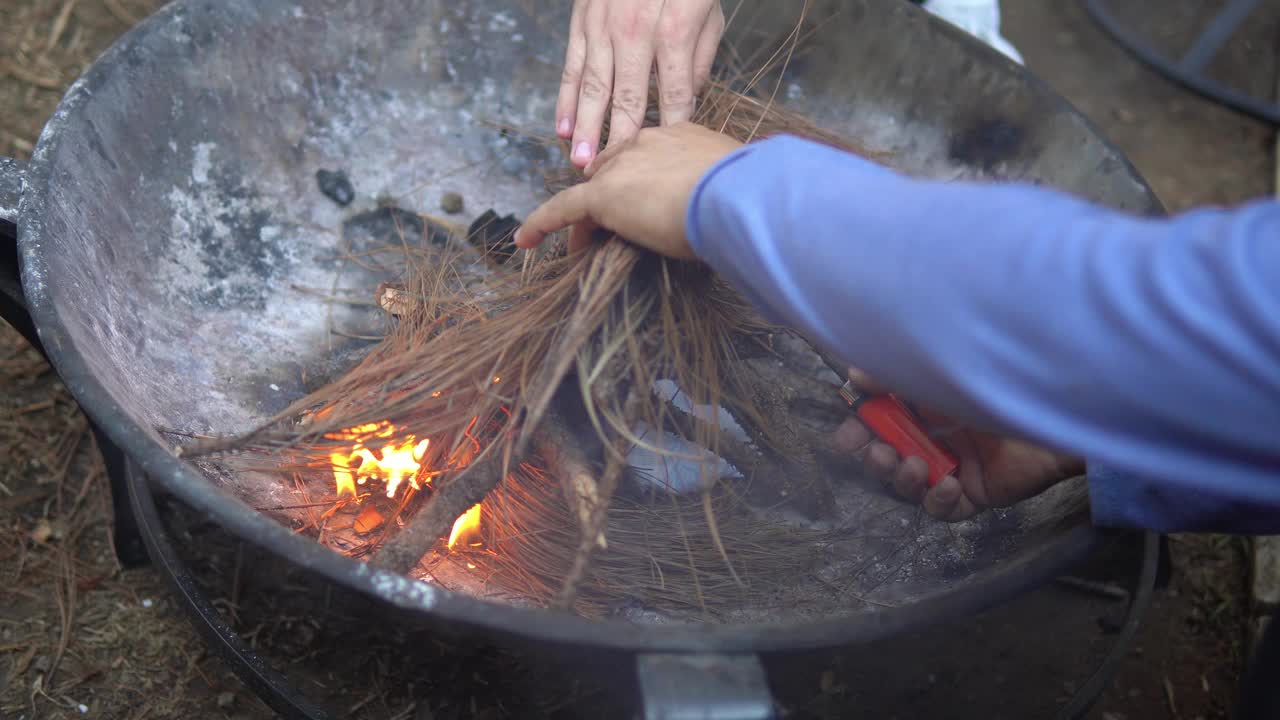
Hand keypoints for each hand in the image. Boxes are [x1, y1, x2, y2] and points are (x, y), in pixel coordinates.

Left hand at [514, 123, 741, 258]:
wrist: (738, 195)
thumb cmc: (748, 197)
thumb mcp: (736, 188)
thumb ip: (722, 194)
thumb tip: (729, 216)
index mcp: (680, 135)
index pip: (647, 157)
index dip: (639, 182)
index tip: (643, 204)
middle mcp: (647, 142)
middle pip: (615, 170)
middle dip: (610, 199)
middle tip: (612, 230)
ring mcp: (622, 166)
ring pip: (592, 193)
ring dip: (586, 221)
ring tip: (582, 249)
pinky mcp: (602, 195)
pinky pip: (562, 210)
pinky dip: (541, 224)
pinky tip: (526, 241)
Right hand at [558, 0, 725, 167]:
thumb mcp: (708, 13)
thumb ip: (699, 58)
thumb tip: (689, 99)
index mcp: (673, 32)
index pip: (674, 94)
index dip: (670, 129)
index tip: (666, 162)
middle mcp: (633, 32)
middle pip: (626, 98)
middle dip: (617, 141)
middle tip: (608, 178)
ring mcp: (602, 26)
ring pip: (592, 87)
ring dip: (586, 129)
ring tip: (581, 163)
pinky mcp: (581, 20)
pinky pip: (571, 65)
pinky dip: (566, 99)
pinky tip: (563, 128)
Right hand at [834, 371, 1083, 520]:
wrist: (1054, 410)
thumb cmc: (998, 384)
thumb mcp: (940, 376)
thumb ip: (898, 376)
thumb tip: (856, 372)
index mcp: (924, 409)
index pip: (878, 425)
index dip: (858, 433)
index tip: (846, 437)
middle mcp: (935, 439)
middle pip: (887, 460)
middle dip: (876, 460)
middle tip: (881, 455)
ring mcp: (954, 468)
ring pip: (910, 488)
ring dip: (903, 480)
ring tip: (914, 467)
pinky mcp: (976, 495)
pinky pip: (945, 511)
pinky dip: (939, 502)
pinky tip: (948, 485)